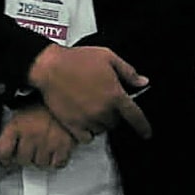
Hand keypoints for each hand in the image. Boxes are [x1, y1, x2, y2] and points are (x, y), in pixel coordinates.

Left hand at [0, 104, 81, 170]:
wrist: (67, 95)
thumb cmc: (43, 102)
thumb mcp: (21, 108)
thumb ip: (12, 126)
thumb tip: (5, 142)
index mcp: (17, 125)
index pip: (3, 151)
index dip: (4, 158)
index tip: (6, 159)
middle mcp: (31, 135)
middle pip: (22, 160)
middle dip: (24, 157)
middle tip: (28, 151)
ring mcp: (48, 142)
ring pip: (40, 164)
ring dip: (41, 159)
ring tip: (42, 148)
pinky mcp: (65, 146)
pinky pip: (57, 164)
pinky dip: (56, 161)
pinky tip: (54, 152)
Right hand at [28, 44, 150, 140]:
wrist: (48, 66)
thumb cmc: (75, 59)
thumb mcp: (107, 57)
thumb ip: (128, 71)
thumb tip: (142, 82)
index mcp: (115, 95)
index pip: (136, 117)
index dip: (143, 127)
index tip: (146, 133)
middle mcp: (103, 110)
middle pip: (116, 122)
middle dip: (113, 114)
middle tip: (103, 103)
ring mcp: (87, 119)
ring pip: (101, 129)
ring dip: (100, 123)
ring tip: (91, 110)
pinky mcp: (71, 124)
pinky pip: (86, 137)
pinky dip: (87, 132)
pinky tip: (84, 122)